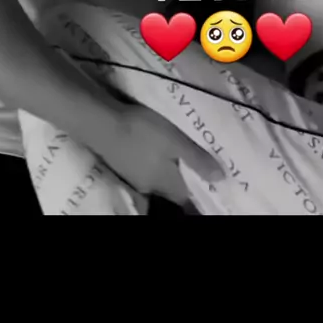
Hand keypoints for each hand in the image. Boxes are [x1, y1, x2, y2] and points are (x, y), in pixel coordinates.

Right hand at [101, 103, 223, 205]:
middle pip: (172, 187)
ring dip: (166, 167)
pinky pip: (143, 167)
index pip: (187, 196)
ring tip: (174, 150)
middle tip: (194, 160)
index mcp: (167, 184)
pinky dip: (151, 160)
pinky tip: (151, 146)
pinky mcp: (122, 165)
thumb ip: (197, 159)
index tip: (208, 179)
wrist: (101, 125)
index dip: (199, 189)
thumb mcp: (176, 142)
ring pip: (157, 176)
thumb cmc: (144, 132)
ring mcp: (134, 177)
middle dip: (183, 176)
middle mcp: (151, 186)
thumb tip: (221, 178)